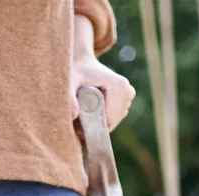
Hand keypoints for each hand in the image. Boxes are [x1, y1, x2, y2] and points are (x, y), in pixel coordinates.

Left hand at [70, 17, 134, 132]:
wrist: (83, 62)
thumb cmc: (74, 72)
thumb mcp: (69, 83)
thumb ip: (69, 98)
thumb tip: (74, 115)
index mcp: (118, 86)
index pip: (110, 120)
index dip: (94, 128)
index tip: (78, 130)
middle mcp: (127, 89)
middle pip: (113, 121)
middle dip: (97, 126)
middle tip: (78, 124)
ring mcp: (129, 92)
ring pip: (115, 119)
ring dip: (100, 122)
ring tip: (84, 116)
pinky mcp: (128, 96)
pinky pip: (117, 115)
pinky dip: (105, 117)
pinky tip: (93, 111)